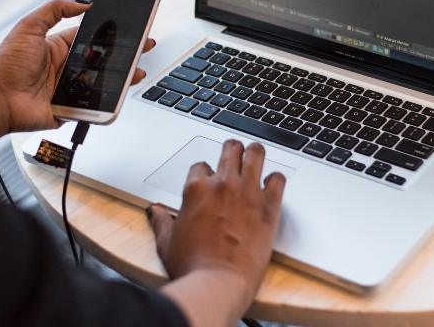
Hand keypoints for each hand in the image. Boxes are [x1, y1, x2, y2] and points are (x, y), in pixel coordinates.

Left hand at [0, 0, 154, 133]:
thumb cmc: (5, 65)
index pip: (91, 36)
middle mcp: (66, 66)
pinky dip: (108, 100)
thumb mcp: (28, 26)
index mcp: (58, 46)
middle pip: (103, 58)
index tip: (128, 25)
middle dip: (124, 52)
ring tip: (138, 70)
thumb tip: (82, 2)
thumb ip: (54, 9)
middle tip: (144, 46)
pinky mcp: (71, 107)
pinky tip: (121, 92)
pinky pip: (94, 104)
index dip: (110, 31)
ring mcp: (70, 88)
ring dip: (122, 76)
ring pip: (103, 81)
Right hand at [150, 140, 285, 320]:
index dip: (205, 174)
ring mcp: (247, 192)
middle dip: (232, 151)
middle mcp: (222, 184)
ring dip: (255, 154)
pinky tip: (271, 187)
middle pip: (231, 148)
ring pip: (256, 153)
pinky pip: (278, 178)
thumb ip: (162, 222)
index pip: (201, 165)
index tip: (209, 183)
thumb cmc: (192, 268)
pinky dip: (275, 180)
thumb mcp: (166, 244)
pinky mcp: (269, 206)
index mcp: (196, 189)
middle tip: (235, 158)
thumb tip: (155, 211)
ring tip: (255, 160)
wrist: (217, 285)